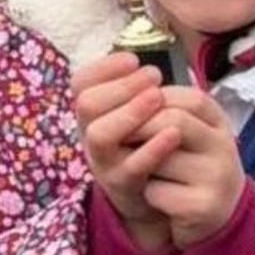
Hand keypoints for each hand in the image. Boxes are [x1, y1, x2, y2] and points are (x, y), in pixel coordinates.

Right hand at [71, 52, 177, 254]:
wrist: (154, 194)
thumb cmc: (147, 143)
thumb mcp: (137, 114)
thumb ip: (137, 89)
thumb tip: (145, 61)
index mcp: (92, 115)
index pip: (80, 84)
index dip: (104, 68)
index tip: (133, 60)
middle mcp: (90, 137)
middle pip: (87, 105)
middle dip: (121, 86)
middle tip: (154, 75)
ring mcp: (104, 162)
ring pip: (100, 134)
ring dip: (131, 112)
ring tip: (159, 97)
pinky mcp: (124, 185)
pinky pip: (132, 166)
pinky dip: (153, 147)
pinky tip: (174, 132)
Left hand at [132, 85, 247, 250]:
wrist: (212, 215)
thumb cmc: (187, 168)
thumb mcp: (182, 133)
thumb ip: (162, 112)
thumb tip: (130, 104)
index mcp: (217, 120)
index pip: (186, 98)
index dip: (151, 102)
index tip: (133, 115)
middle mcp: (224, 145)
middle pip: (172, 121)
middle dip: (138, 129)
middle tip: (122, 142)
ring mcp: (217, 177)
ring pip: (161, 158)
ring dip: (141, 165)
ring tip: (148, 173)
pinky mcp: (204, 206)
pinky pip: (157, 191)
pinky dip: (148, 195)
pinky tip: (159, 199)